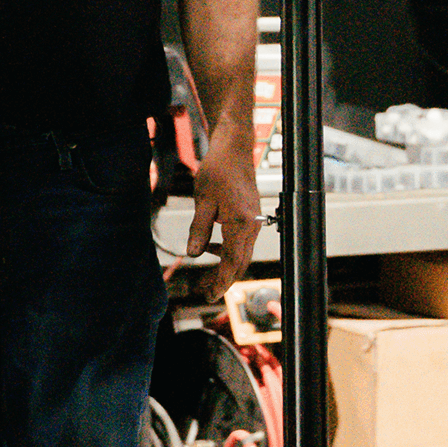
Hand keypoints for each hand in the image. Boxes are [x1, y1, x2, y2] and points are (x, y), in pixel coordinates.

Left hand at [185, 134, 262, 301]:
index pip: (232, 262)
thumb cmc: (218, 171)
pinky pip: (242, 241)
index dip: (221, 281)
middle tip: (206, 292)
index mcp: (241, 223)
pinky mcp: (251, 216)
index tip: (210, 295)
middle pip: (241, 262)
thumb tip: (193, 254)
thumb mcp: (203, 202)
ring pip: (242, 253)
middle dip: (224, 280)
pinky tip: (211, 249)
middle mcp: (252, 225)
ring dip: (225, 267)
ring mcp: (254, 221)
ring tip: (206, 276)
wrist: (234, 150)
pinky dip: (228, 251)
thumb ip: (199, 230)